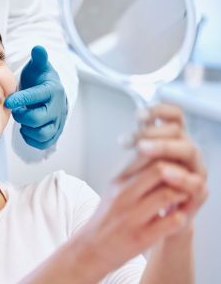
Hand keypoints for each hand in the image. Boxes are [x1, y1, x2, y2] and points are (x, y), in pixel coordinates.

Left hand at [4, 46, 67, 149]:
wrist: (52, 93)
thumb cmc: (41, 79)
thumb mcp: (39, 67)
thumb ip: (38, 58)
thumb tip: (38, 48)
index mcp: (52, 90)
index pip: (37, 96)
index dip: (21, 99)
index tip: (8, 101)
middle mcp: (57, 108)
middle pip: (38, 118)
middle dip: (22, 116)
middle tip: (16, 110)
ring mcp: (57, 122)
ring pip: (43, 133)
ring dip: (27, 129)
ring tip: (22, 119)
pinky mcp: (54, 133)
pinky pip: (43, 142)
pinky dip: (32, 139)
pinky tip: (26, 129)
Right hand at [74, 104, 207, 273]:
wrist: (92, 248)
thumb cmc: (108, 217)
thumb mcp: (114, 189)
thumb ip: (134, 173)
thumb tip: (158, 156)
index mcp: (117, 181)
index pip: (146, 154)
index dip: (166, 156)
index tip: (174, 165)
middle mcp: (123, 195)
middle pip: (160, 170)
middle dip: (178, 174)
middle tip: (184, 181)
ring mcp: (132, 216)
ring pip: (168, 194)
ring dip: (182, 195)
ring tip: (181, 199)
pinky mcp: (142, 237)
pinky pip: (172, 221)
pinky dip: (181, 218)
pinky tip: (176, 218)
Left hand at [132, 104, 207, 234]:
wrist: (156, 218)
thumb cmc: (147, 185)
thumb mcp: (139, 162)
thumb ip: (139, 143)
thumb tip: (129, 129)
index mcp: (174, 139)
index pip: (174, 115)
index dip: (159, 110)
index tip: (137, 114)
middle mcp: (187, 151)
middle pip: (178, 131)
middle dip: (153, 132)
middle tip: (132, 139)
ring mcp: (195, 170)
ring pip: (189, 151)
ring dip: (165, 148)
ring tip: (143, 150)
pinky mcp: (199, 192)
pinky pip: (197, 181)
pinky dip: (181, 176)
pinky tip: (165, 173)